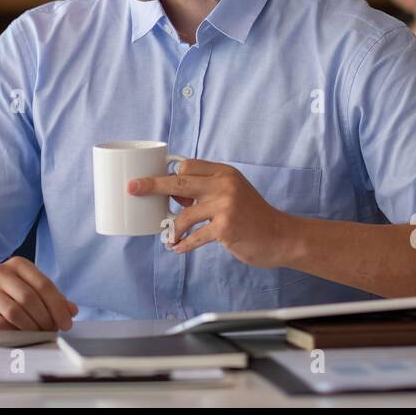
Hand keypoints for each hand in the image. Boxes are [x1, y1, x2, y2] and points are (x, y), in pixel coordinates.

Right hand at [0, 256, 78, 330]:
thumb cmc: (8, 295)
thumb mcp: (30, 289)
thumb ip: (52, 298)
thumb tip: (71, 311)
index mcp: (18, 264)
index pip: (43, 284)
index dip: (58, 306)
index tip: (67, 323)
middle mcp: (0, 272)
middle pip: (30, 298)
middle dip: (46, 318)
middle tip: (53, 330)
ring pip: (15, 312)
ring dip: (32, 327)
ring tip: (40, 334)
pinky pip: (1, 324)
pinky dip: (15, 333)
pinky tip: (23, 336)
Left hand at [128, 159, 295, 267]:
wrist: (281, 236)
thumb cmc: (253, 216)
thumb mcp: (233, 193)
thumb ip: (207, 190)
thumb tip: (174, 197)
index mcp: (224, 172)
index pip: (188, 166)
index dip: (169, 175)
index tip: (152, 181)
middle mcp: (224, 184)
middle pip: (179, 182)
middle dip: (152, 185)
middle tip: (134, 189)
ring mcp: (225, 205)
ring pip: (184, 215)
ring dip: (171, 229)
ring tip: (167, 238)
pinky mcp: (225, 227)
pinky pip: (195, 236)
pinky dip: (183, 244)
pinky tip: (178, 248)